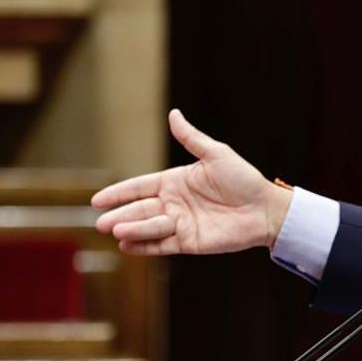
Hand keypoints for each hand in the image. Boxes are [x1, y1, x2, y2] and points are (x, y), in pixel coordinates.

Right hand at [92, 109, 292, 254]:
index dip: (119, 193)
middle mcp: (174, 203)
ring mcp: (180, 224)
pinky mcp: (190, 242)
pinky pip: (162, 245)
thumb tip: (174, 113)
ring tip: (115, 231)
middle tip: (100, 222)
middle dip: (120, 215)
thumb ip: (191, 139)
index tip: (97, 200)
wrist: (265, 209)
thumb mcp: (216, 154)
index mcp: (175, 181)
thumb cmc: (244, 179)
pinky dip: (145, 247)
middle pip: (140, 209)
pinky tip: (128, 246)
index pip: (140, 187)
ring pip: (149, 227)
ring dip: (132, 230)